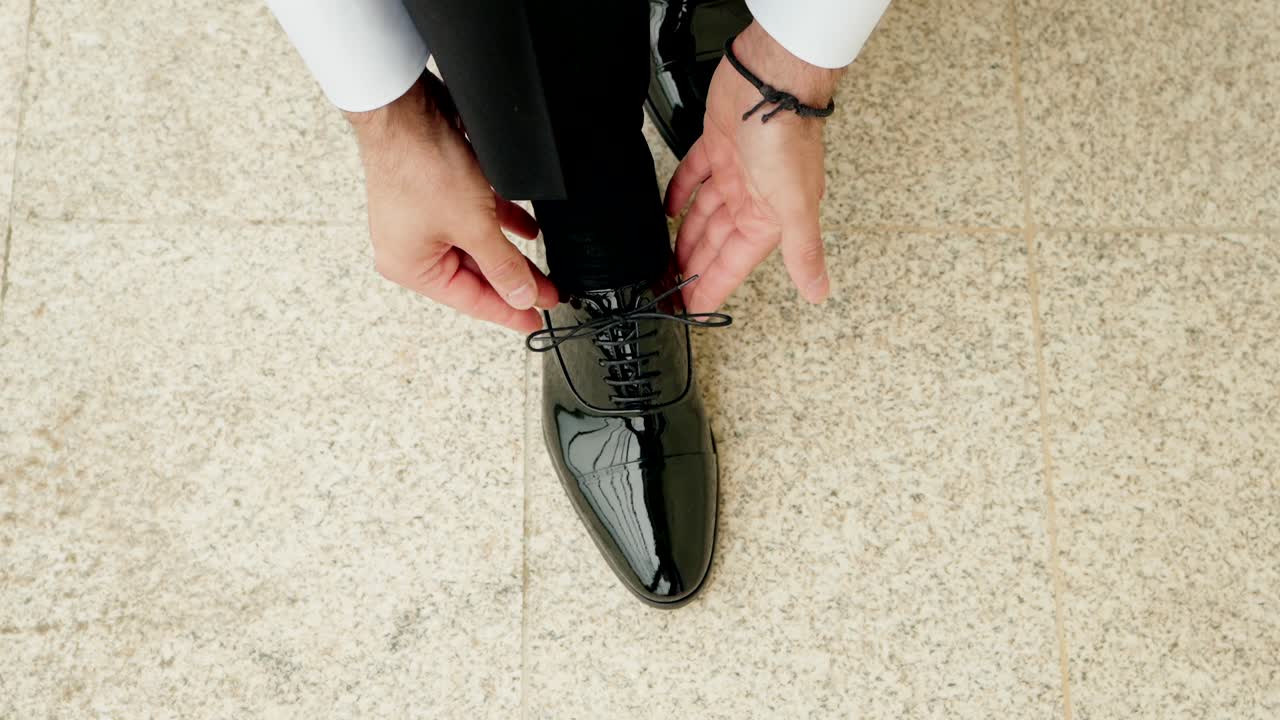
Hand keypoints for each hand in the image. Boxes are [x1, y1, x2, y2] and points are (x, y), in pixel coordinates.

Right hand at [347, 74, 556, 333]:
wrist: (405, 108)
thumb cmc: (420, 165)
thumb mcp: (474, 226)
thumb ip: (503, 266)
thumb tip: (522, 296)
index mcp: (411, 267)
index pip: (470, 301)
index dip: (509, 312)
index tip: (536, 320)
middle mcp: (411, 248)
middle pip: (474, 274)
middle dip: (514, 282)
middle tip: (549, 294)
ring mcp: (422, 220)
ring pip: (476, 247)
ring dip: (510, 255)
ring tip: (545, 269)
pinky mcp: (435, 194)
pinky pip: (473, 219)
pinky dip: (500, 225)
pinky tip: (528, 230)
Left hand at [664, 22, 842, 312]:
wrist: (770, 79)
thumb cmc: (786, 136)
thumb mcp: (795, 205)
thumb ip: (803, 249)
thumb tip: (818, 290)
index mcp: (768, 218)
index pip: (734, 264)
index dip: (713, 287)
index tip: (694, 309)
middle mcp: (752, 198)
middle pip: (715, 244)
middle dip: (695, 267)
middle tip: (671, 289)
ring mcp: (734, 172)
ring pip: (704, 215)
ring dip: (686, 236)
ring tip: (666, 258)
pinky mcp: (717, 145)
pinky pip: (694, 177)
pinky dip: (681, 193)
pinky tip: (669, 209)